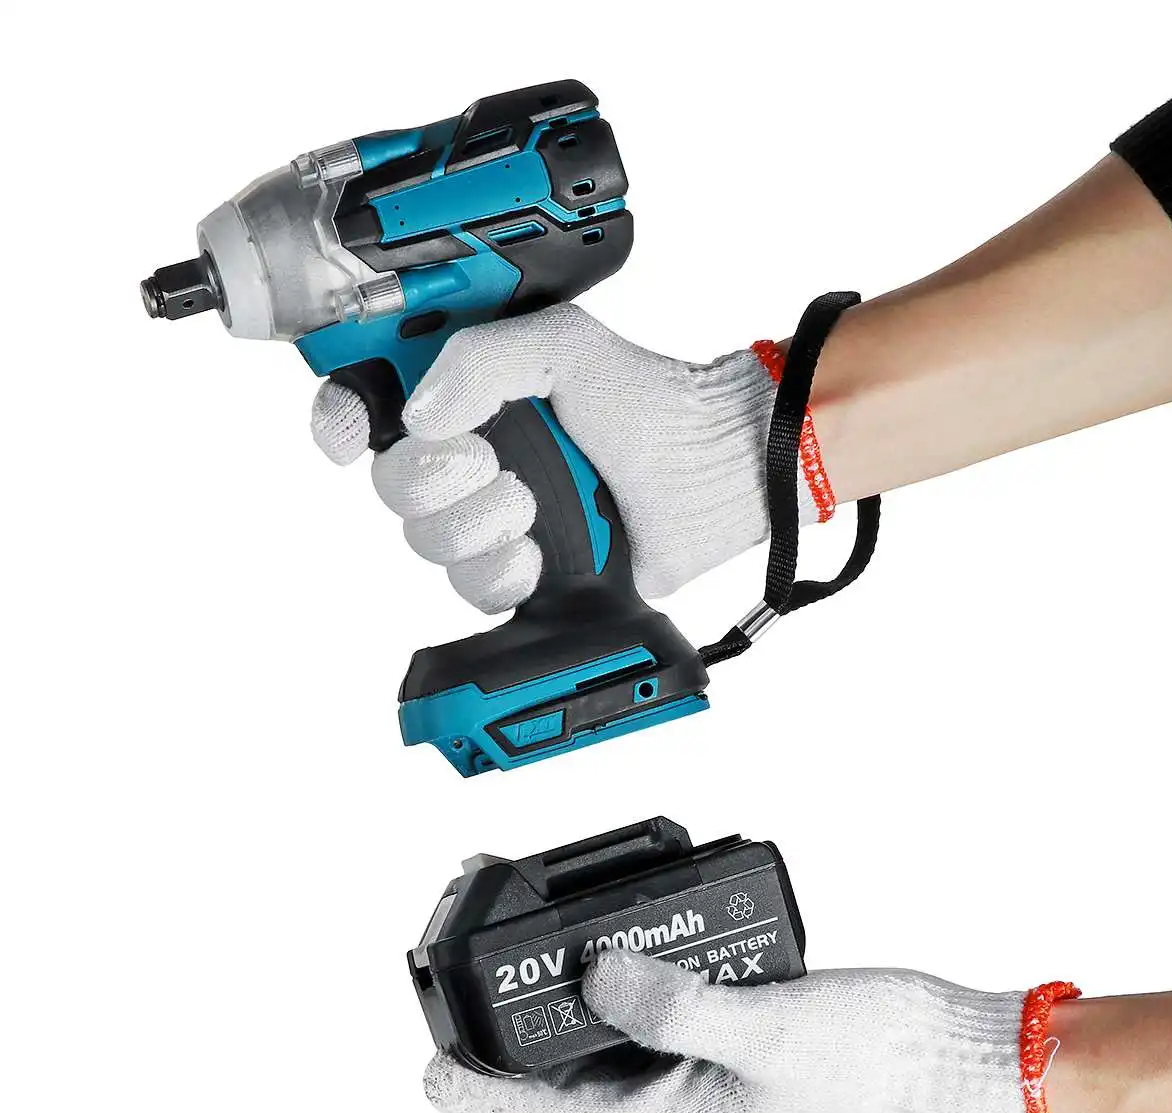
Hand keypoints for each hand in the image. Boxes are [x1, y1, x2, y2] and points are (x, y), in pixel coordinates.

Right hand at [310, 304, 797, 611]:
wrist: (706, 475)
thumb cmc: (649, 402)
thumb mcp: (563, 346)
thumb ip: (481, 359)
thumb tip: (420, 415)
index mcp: (469, 392)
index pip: (372, 403)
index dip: (343, 420)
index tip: (350, 435)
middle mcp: (472, 453)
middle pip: (391, 482)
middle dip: (437, 477)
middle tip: (490, 461)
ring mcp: (493, 514)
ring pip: (426, 539)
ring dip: (481, 524)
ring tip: (534, 505)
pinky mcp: (519, 567)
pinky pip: (471, 586)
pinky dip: (503, 570)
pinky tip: (539, 552)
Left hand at [422, 949, 1034, 1112]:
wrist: (926, 1038)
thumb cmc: (862, 1056)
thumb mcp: (765, 1030)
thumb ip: (677, 1006)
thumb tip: (595, 975)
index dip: (480, 1097)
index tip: (427, 1066)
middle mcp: (662, 1083)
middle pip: (555, 1064)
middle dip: (499, 1025)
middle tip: (456, 965)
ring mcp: (682, 1046)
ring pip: (590, 1018)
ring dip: (546, 982)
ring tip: (509, 928)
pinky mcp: (704, 1006)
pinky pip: (636, 983)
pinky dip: (604, 954)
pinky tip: (592, 921)